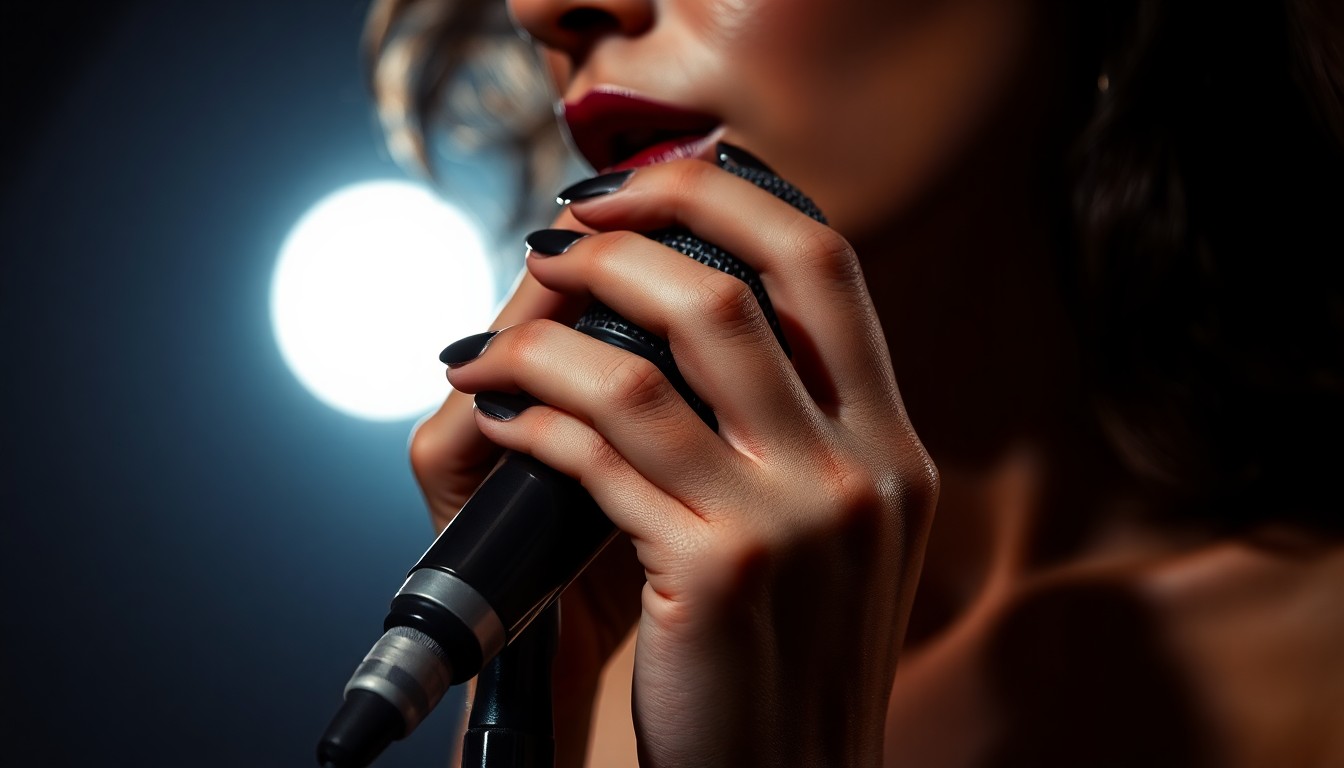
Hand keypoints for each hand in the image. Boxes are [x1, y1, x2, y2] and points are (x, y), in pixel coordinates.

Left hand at [427, 156, 937, 766]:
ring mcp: (794, 521)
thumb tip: (686, 308)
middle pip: (730, 287)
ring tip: (493, 341)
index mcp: (895, 446)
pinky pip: (596, 456)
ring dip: (544, 336)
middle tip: (553, 242)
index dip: (721, 196)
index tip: (637, 193)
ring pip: (642, 368)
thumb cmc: (790, 658)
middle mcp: (862, 470)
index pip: (825, 261)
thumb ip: (800, 425)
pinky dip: (529, 420)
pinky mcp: (716, 574)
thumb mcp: (840, 532)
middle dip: (619, 242)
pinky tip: (499, 415)